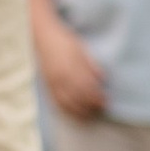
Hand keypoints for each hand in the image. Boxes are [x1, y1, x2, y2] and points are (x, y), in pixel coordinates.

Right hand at [29, 0, 107, 123]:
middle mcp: (62, 76)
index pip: (88, 87)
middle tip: (101, 109)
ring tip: (90, 114)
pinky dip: (67, 110)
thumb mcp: (82, 49)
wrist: (43, 36)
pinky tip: (75, 113)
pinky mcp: (47, 85)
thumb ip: (92, 65)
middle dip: (91, 106)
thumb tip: (103, 79)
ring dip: (81, 111)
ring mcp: (53, 82)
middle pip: (79, 97)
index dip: (98, 97)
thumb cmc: (65, 40)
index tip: (106, 101)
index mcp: (73, 66)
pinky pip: (57, 102)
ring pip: (68, 102)